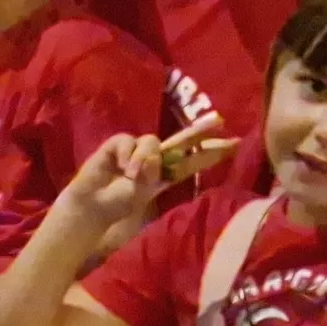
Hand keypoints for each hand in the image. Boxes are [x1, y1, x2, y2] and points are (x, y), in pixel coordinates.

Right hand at [56, 115, 232, 241]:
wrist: (92, 204)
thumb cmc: (118, 203)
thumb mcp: (142, 192)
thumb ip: (152, 175)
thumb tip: (152, 156)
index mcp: (165, 174)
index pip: (192, 160)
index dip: (211, 152)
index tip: (234, 144)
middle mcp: (154, 158)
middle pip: (181, 141)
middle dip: (199, 131)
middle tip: (218, 121)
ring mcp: (136, 150)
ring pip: (151, 141)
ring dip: (144, 159)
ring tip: (131, 175)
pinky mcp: (118, 144)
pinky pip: (129, 141)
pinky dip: (126, 154)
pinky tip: (119, 167)